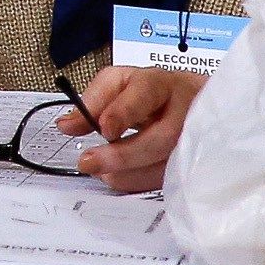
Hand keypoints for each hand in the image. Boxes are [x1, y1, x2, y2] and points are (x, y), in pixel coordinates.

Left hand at [64, 65, 207, 191]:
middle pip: (163, 135)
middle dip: (124, 154)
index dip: (124, 112)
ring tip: (103, 173)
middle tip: (90, 162)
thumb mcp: (120, 84)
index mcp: (160, 83)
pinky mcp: (197, 162)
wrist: (196, 102)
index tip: (103, 128)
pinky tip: (122, 178)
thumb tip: (67, 126)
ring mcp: (197, 139)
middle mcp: (185, 109)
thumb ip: (93, 102)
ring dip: (131, 173)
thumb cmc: (154, 93)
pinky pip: (172, 178)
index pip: (145, 92)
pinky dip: (142, 181)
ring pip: (170, 162)